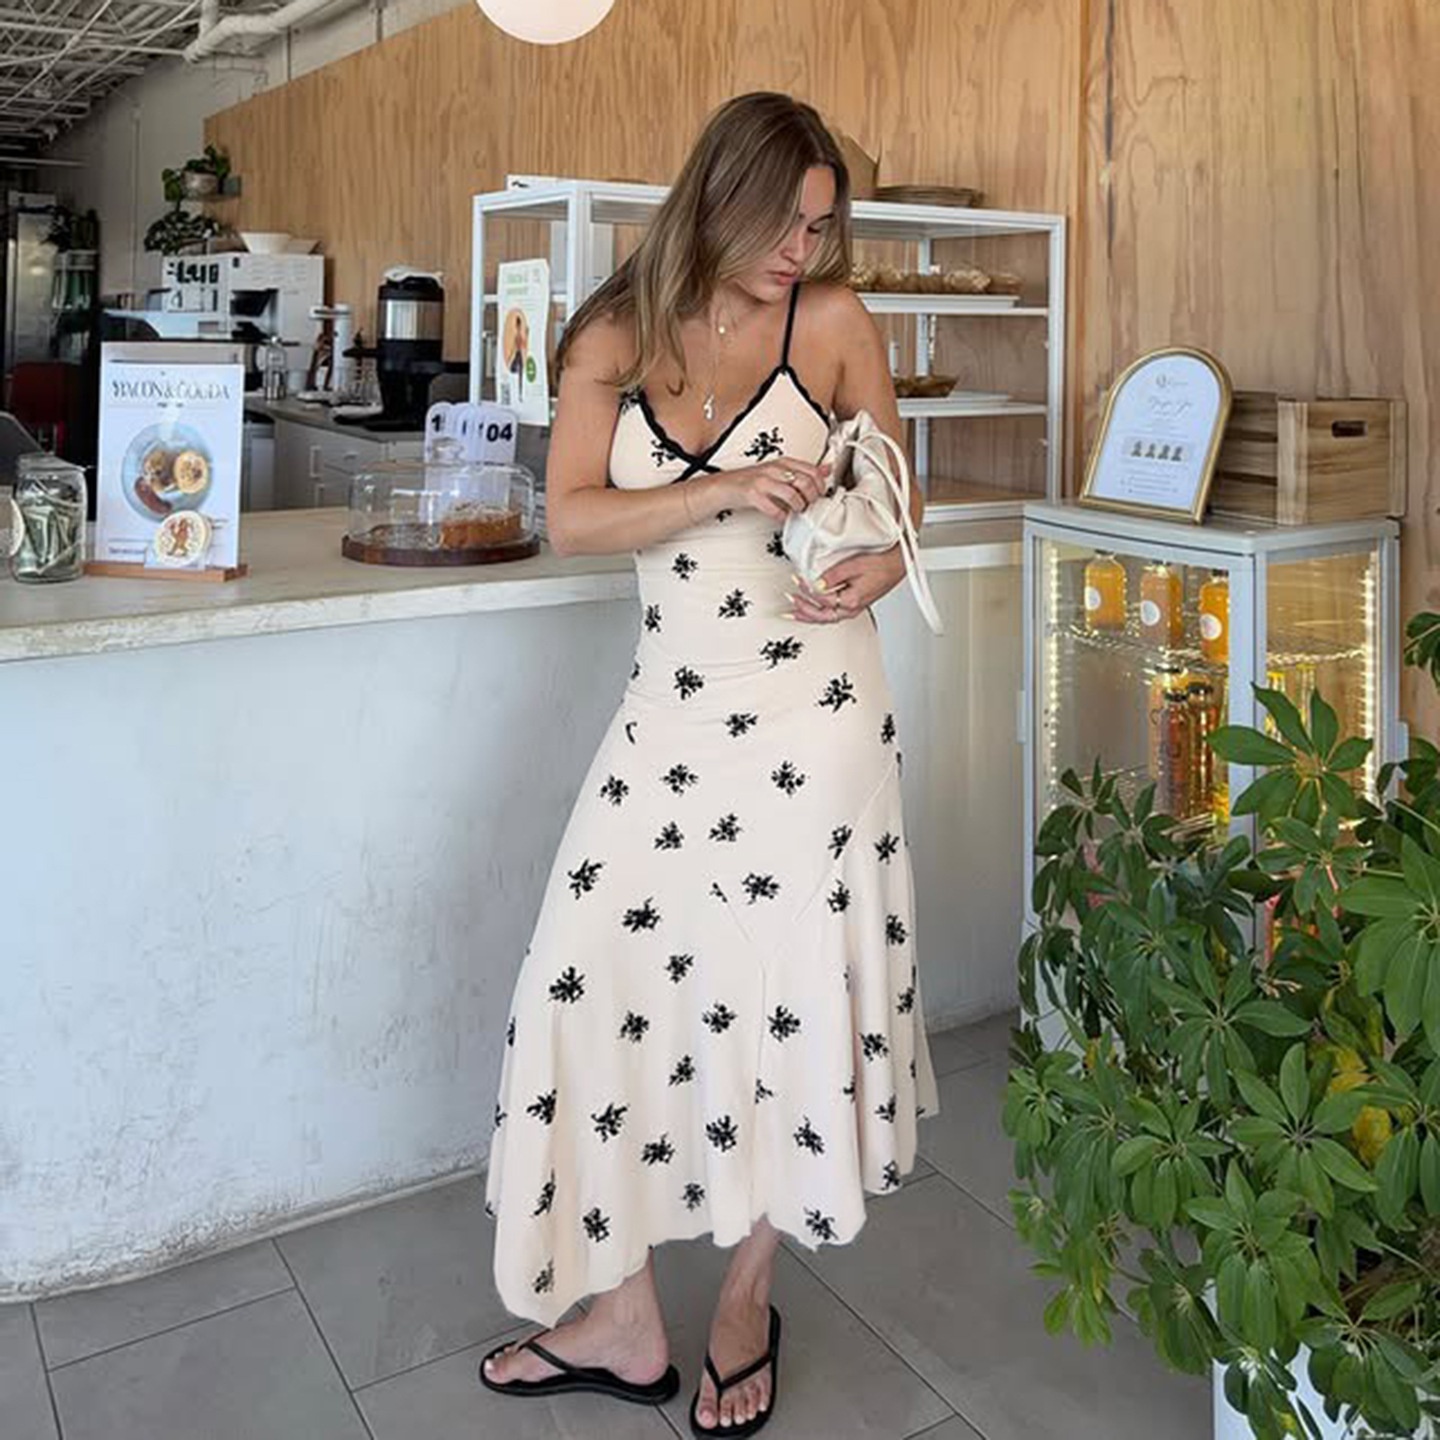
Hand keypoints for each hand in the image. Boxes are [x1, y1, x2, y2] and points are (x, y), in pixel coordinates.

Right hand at [716, 456, 830, 520]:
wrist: (725, 486)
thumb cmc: (753, 481)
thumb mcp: (780, 471)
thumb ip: (803, 471)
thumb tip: (826, 469)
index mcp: (783, 462)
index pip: (812, 470)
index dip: (820, 485)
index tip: (819, 494)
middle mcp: (774, 469)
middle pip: (805, 483)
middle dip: (811, 498)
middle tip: (809, 505)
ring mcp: (763, 481)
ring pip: (792, 495)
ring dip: (798, 507)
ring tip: (797, 511)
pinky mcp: (752, 495)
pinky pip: (774, 509)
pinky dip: (782, 517)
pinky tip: (782, 518)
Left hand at [789, 547, 906, 624]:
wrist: (898, 564)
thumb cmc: (882, 564)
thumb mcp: (855, 565)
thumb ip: (833, 576)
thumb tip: (816, 584)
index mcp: (851, 601)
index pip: (822, 599)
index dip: (807, 590)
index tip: (797, 580)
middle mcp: (851, 609)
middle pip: (820, 616)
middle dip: (802, 610)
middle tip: (789, 600)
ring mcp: (852, 609)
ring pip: (825, 618)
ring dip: (807, 615)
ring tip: (793, 612)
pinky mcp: (853, 605)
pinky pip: (831, 614)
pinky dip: (818, 613)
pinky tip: (811, 610)